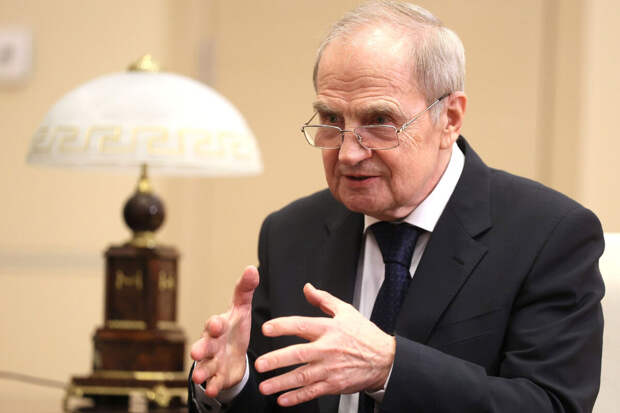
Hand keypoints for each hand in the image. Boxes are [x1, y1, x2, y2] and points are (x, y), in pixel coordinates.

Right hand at [190, 266, 258, 396]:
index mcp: (219, 326)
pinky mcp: (218, 377)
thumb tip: (252, 268)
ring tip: (200, 377)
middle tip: (196, 353)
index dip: (214, 324)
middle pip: (204, 345)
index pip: (214, 323)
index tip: (216, 323)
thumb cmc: (235, 327)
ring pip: (205, 366)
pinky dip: (213, 386)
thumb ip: (245, 290)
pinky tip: (212, 390)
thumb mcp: (241, 308)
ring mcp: (213, 361)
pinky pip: (214, 383)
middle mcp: (212, 344)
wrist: (234, 353)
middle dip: (200, 349)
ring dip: (202, 371)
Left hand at [254, 283, 394, 406]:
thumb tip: (307, 288)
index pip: (302, 326)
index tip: (266, 328)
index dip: (283, 326)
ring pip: (303, 377)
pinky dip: (297, 397)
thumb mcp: (346, 311)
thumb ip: (324, 299)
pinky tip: (283, 399)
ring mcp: (331, 369)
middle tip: (260, 364)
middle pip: (299, 354)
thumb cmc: (365, 335)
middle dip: (277, 360)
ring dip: (282, 383)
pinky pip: (313, 392)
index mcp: (329, 329)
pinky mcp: (335, 385)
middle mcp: (328, 349)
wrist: (386, 359)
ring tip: (264, 386)